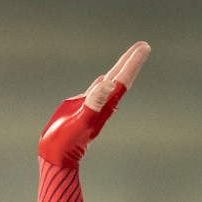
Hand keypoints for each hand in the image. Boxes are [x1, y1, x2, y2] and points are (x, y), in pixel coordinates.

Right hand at [38, 41, 151, 167]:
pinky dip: (102, 83)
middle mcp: (102, 104)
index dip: (133, 63)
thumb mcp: (80, 120)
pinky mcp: (81, 109)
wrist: (57, 156)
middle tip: (144, 45)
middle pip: (120, 79)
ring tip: (129, 58)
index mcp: (104, 105)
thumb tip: (109, 85)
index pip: (122, 80)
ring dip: (119, 70)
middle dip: (131, 62)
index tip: (144, 47)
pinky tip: (103, 79)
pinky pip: (95, 92)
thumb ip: (94, 103)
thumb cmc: (67, 141)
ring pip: (109, 83)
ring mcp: (92, 107)